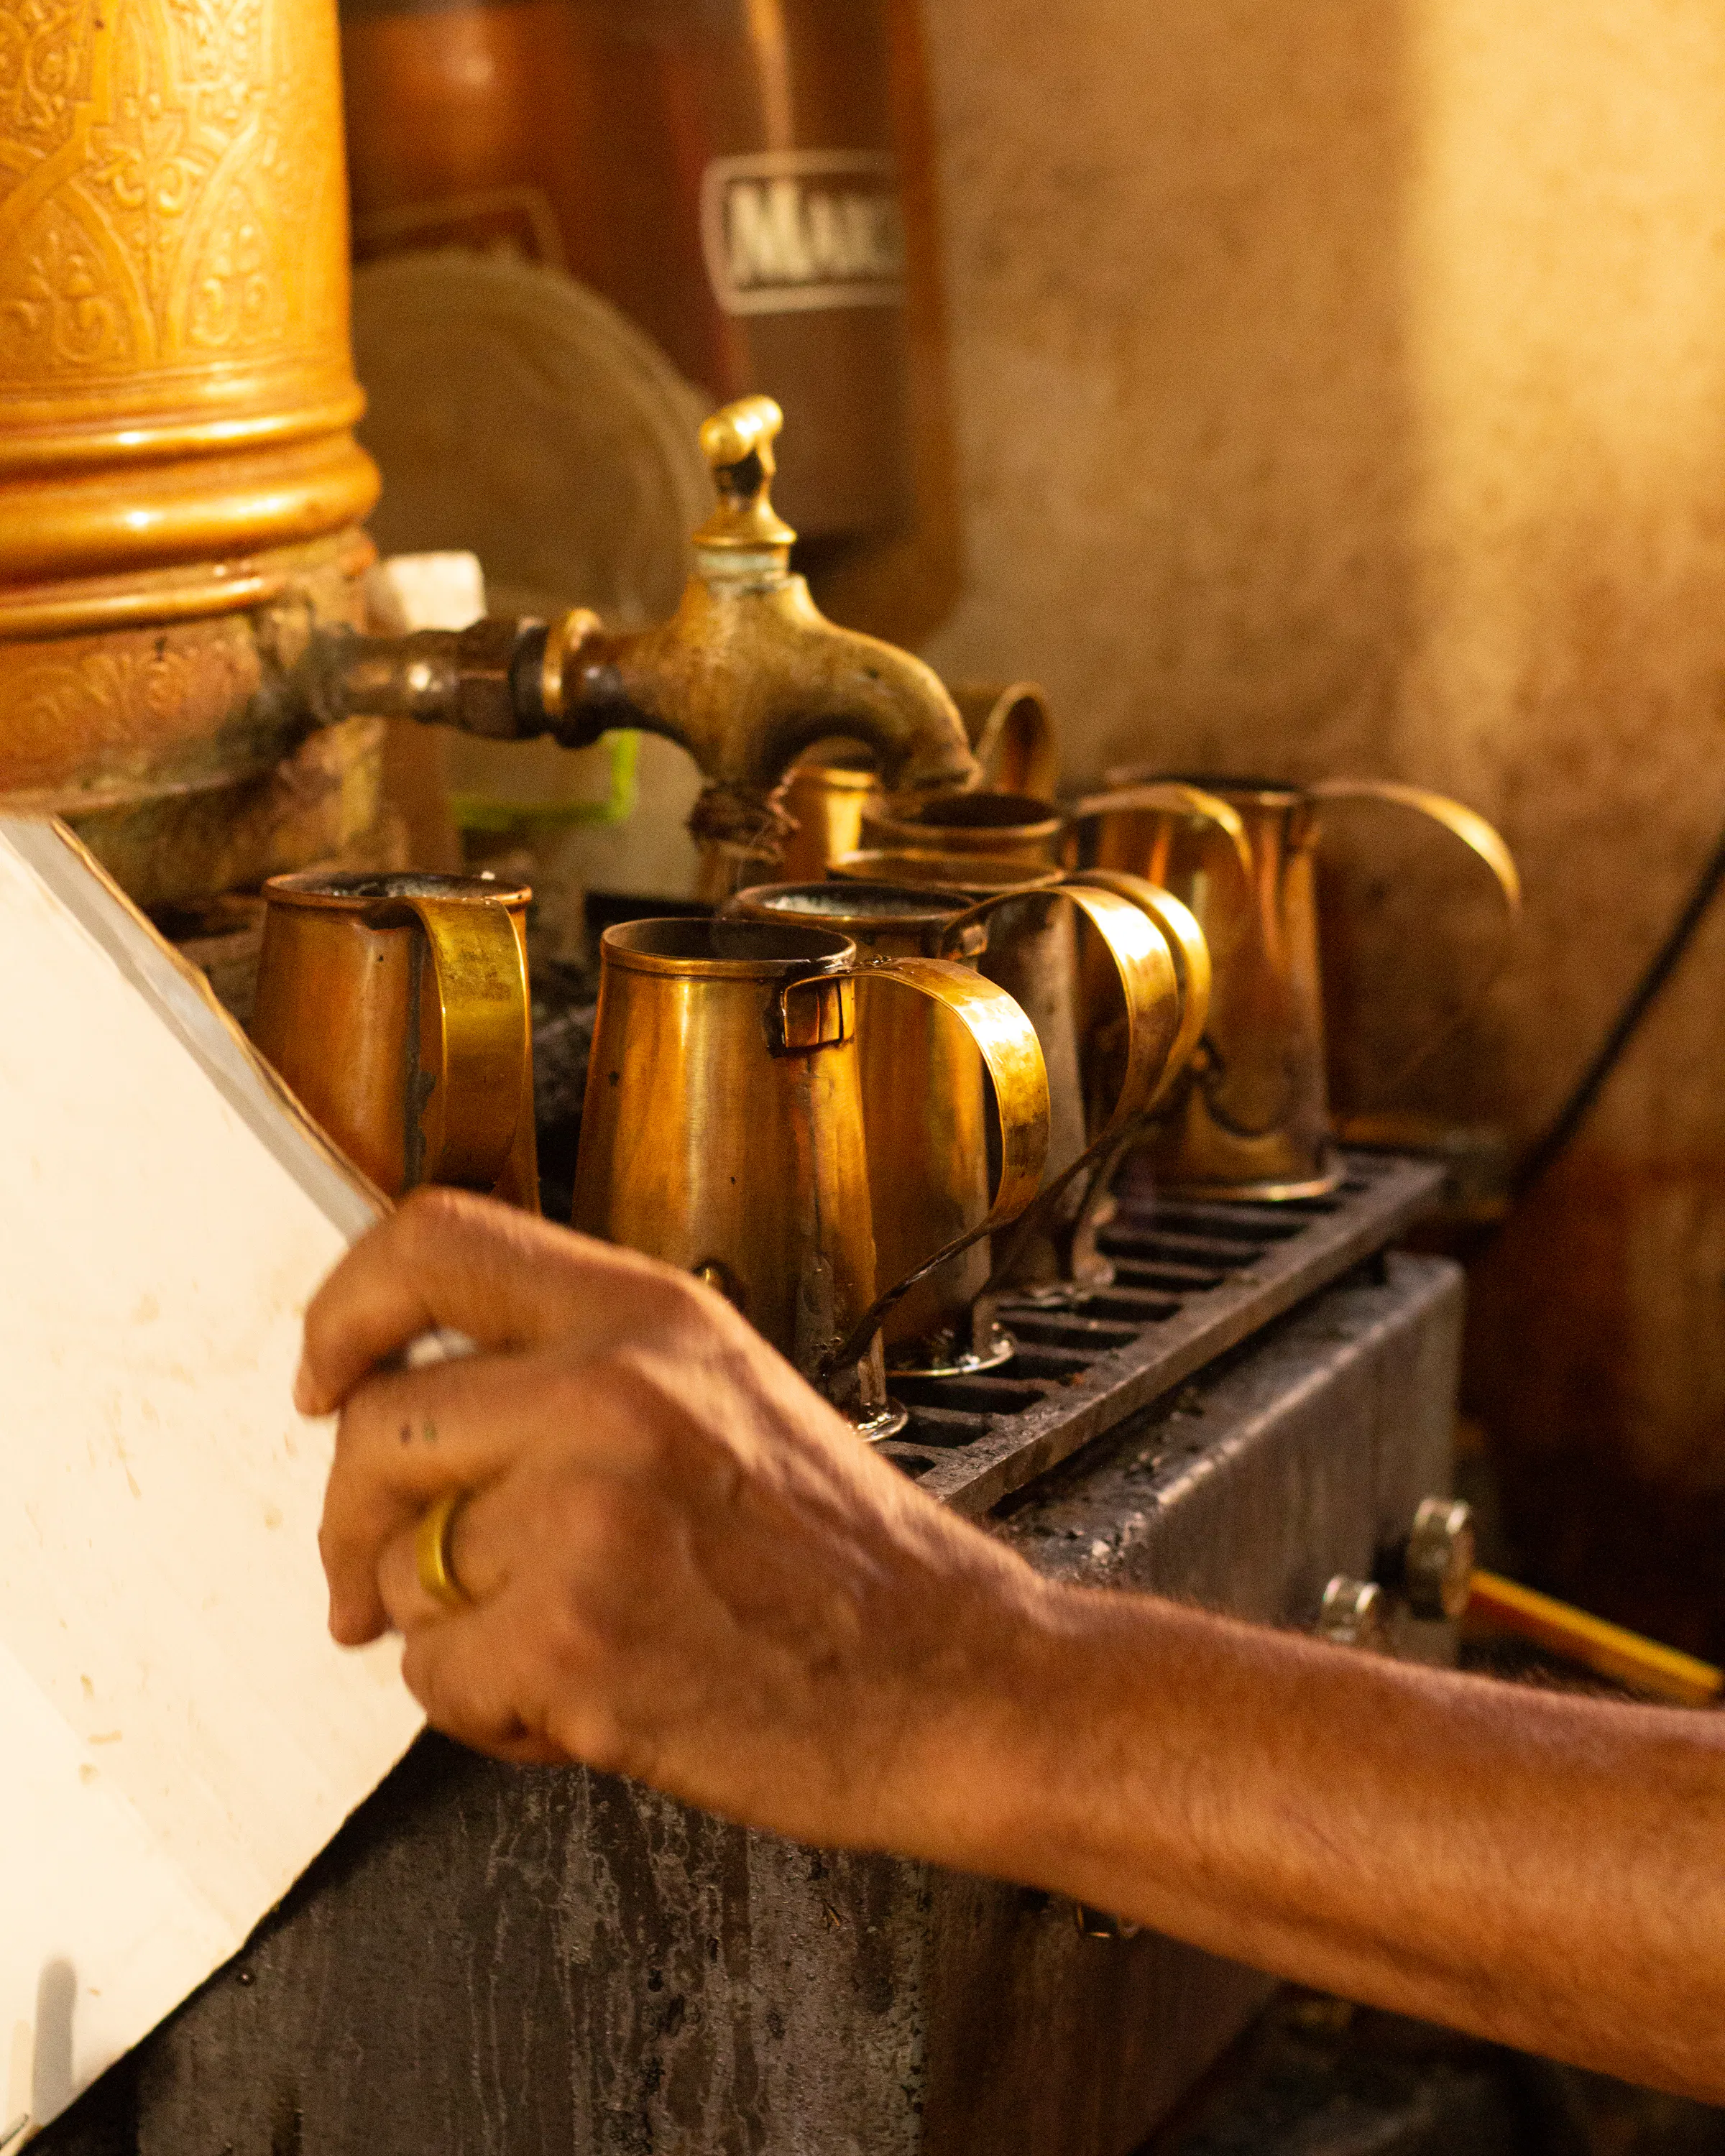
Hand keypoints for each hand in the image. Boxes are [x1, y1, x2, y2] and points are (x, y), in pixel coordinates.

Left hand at [300, 1188, 1050, 1855]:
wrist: (958, 1679)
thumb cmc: (848, 1559)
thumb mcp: (728, 1393)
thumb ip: (585, 1368)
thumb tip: (417, 1409)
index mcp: (651, 1313)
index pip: (432, 1240)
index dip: (346, 1309)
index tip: (326, 1381)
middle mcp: (610, 1389)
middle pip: (375, 1428)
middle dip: (352, 1525)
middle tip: (373, 1583)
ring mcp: (588, 1512)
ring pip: (399, 1571)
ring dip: (449, 1633)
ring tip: (557, 1649)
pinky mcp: (573, 1639)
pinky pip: (436, 1680)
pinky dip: (487, 1714)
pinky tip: (585, 1705)